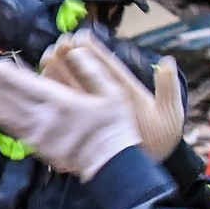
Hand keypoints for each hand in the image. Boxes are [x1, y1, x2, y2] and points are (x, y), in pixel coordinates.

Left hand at [0, 56, 138, 178]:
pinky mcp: (39, 149)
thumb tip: (74, 50)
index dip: (8, 74)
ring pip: (10, 117)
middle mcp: (45, 118)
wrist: (112, 163)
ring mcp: (39, 136)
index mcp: (61, 101)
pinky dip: (2, 122)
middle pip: (13, 100)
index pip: (27, 84)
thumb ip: (92, 69)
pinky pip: (15, 132)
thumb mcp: (112, 92)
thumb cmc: (114, 125)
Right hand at [38, 34, 183, 158]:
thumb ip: (167, 90)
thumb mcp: (169, 114)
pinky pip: (64, 109)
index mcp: (125, 89)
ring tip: (44, 61)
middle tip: (55, 46)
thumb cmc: (161, 141)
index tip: (78, 37)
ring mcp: (92, 111)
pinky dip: (52, 98)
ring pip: (70, 88)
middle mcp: (106, 97)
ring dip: (56, 74)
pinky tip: (40, 89)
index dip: (92, 50)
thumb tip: (168, 62)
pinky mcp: (82, 126)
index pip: (105, 65)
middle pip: (83, 72)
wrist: (148, 171)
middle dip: (68, 57)